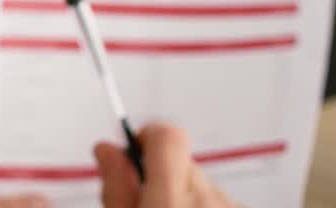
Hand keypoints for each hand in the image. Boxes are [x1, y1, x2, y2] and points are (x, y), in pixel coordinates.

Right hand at [94, 124, 235, 206]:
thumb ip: (117, 190)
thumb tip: (107, 150)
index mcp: (171, 202)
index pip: (166, 135)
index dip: (146, 137)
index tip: (133, 153)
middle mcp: (207, 199)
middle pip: (181, 162)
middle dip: (161, 178)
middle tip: (145, 205)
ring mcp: (229, 205)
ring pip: (199, 184)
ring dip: (183, 198)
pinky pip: (217, 200)